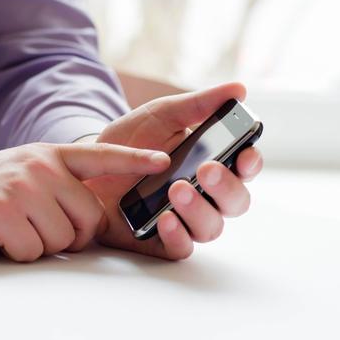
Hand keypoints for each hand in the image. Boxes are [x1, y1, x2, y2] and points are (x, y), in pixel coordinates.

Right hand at [0, 142, 169, 260]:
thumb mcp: (22, 173)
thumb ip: (57, 183)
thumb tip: (92, 214)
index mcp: (49, 155)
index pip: (101, 155)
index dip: (134, 161)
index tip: (164, 161)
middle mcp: (41, 166)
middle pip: (87, 219)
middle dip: (67, 236)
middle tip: (33, 228)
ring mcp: (23, 186)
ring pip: (62, 239)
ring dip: (38, 246)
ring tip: (10, 229)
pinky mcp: (3, 211)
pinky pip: (32, 251)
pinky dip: (16, 253)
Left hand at [88, 82, 263, 259]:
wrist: (88, 165)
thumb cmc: (133, 140)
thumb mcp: (163, 114)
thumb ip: (199, 104)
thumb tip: (239, 90)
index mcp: (214, 162)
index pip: (245, 168)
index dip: (251, 163)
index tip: (244, 155)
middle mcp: (207, 196)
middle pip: (236, 202)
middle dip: (225, 186)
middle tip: (205, 169)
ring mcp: (186, 220)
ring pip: (212, 227)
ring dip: (199, 209)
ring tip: (177, 189)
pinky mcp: (161, 241)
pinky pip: (181, 249)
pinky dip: (177, 236)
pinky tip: (165, 218)